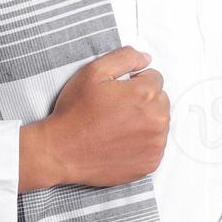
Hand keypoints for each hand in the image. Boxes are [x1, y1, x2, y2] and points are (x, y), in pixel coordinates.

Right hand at [19, 46, 168, 189]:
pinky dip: (143, 143)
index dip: (134, 83)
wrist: (61, 151)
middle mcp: (157, 120)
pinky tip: (121, 142)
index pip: (155, 78)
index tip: (118, 93)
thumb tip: (146, 59)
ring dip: (145, 122)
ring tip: (117, 127)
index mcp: (146, 94)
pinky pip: (155, 146)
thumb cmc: (75, 112)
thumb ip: (125, 58)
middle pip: (160, 101)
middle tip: (116, 110)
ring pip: (159, 123)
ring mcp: (155, 144)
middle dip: (143, 101)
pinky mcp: (151, 163)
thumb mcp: (94, 72)